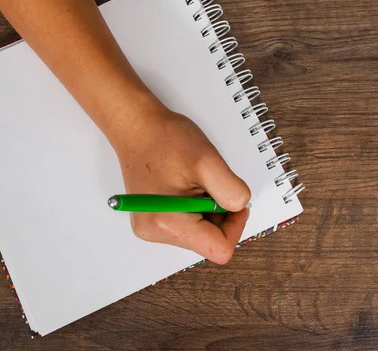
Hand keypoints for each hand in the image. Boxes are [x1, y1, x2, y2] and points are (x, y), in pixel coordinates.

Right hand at [109, 104, 250, 264]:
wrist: (138, 128)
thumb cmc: (166, 140)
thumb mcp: (208, 161)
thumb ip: (231, 191)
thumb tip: (240, 208)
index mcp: (168, 222)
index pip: (219, 248)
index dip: (235, 226)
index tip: (233, 200)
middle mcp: (155, 232)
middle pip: (208, 242)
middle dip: (219, 216)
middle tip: (211, 185)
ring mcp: (152, 229)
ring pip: (200, 234)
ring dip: (208, 211)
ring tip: (195, 183)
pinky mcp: (152, 221)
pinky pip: (188, 226)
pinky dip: (196, 209)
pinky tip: (187, 188)